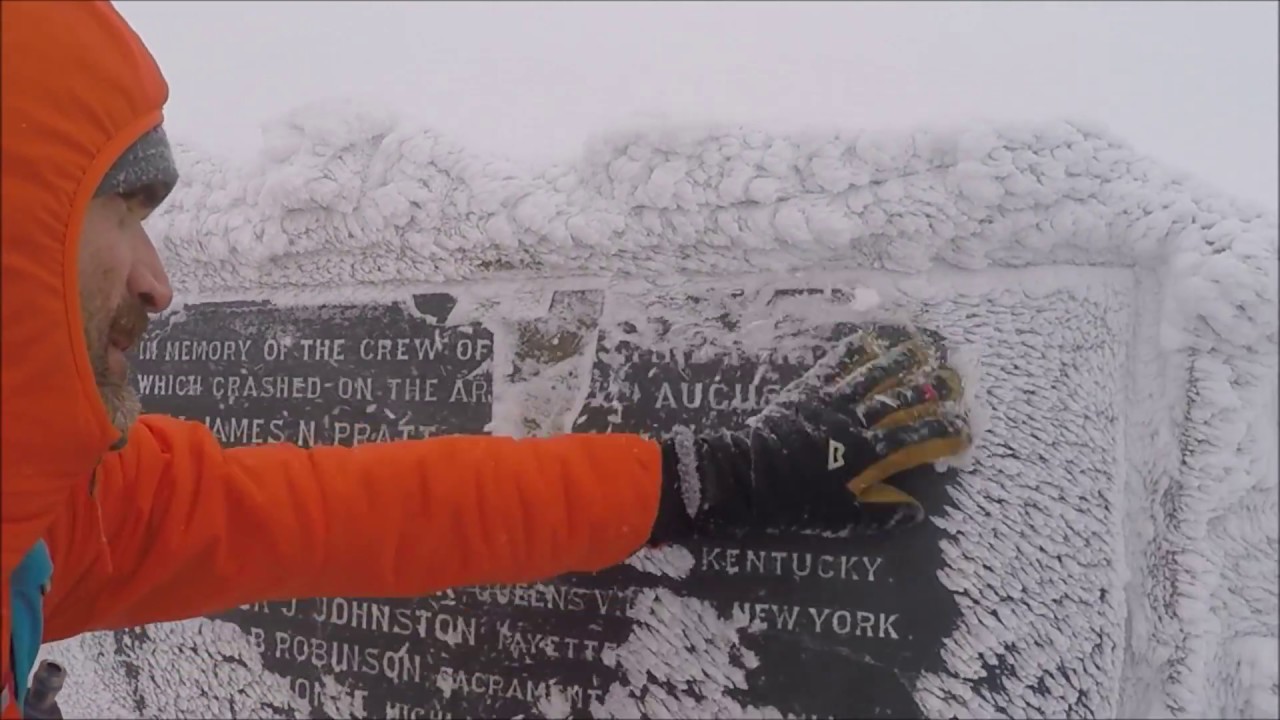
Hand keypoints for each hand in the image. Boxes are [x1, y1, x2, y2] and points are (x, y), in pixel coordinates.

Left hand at [651, 325, 971, 541]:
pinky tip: (875, 338)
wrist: (745, 475)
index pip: (918, 438)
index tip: (966, 427)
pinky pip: (840, 362)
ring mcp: (833, 399)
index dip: (946, 431)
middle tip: (958, 378)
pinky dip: (860, 348)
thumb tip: (916, 511)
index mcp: (866, 455)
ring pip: (877, 372)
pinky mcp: (811, 387)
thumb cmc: (792, 502)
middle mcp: (856, 421)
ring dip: (905, 358)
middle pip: (905, 398)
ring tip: (927, 346)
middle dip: (936, 387)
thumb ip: (880, 513)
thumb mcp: (839, 517)